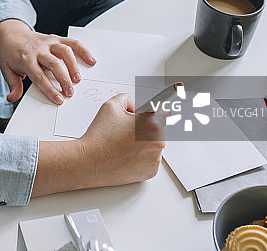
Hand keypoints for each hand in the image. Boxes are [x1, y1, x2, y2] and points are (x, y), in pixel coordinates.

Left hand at [0, 19, 95, 104]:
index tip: (58, 99)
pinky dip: (83, 50)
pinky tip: (91, 60)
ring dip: (73, 65)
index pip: (39, 76)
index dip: (49, 89)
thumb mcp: (7, 70)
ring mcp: (48, 43)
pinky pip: (71, 42)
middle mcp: (38, 50)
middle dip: (63, 79)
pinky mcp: (56, 38)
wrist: (11, 33)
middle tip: (70, 92)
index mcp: (26, 59)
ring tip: (78, 79)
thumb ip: (13, 85)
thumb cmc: (10, 53)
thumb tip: (12, 98)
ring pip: (64, 51)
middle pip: (54, 64)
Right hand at [31, 93, 165, 196]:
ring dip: (143, 142)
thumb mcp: (111, 105)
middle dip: (144, 127)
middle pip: (157, 128)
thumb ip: (126, 98)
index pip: (164, 110)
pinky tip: (124, 155)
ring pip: (153, 144)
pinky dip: (140, 157)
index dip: (160, 106)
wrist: (89, 162)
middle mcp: (158, 141)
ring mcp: (155, 158)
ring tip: (121, 145)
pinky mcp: (150, 172)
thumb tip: (133, 106)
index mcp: (152, 123)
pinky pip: (150, 159)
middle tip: (124, 130)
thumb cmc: (100, 136)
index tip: (176, 95)